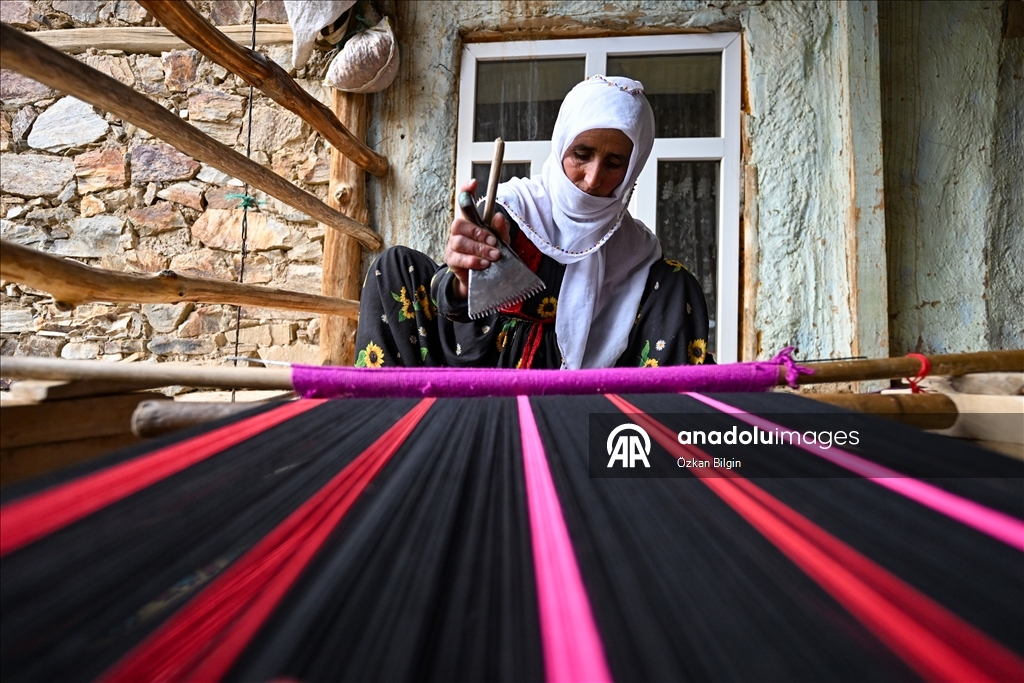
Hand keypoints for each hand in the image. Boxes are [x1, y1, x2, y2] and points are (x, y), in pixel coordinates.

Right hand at [444, 179, 509, 298]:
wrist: (481, 280)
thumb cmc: (490, 256)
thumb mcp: (501, 242)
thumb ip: (501, 230)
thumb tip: (499, 216)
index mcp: (470, 223)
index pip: (465, 203)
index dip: (466, 192)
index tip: (473, 183)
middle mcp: (459, 232)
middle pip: (459, 223)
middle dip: (478, 232)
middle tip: (493, 242)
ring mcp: (453, 246)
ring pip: (459, 241)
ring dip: (478, 248)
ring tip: (493, 255)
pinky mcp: (451, 260)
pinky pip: (457, 257)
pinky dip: (472, 260)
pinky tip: (483, 264)